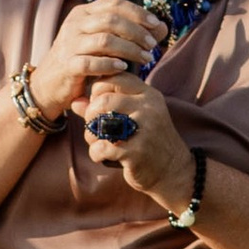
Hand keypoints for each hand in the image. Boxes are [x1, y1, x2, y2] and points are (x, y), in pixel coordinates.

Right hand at [28, 0, 164, 123]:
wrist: (49, 83)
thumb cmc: (81, 60)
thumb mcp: (103, 42)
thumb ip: (130, 33)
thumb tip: (161, 27)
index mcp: (83, 13)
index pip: (114, 3)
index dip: (137, 12)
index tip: (155, 24)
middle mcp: (74, 24)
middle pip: (111, 20)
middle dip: (137, 31)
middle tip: (152, 44)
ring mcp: (69, 44)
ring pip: (104, 40)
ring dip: (129, 49)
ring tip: (145, 58)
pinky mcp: (67, 65)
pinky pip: (92, 63)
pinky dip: (110, 65)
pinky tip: (123, 68)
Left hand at [84, 74, 194, 210]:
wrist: (173, 170)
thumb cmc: (148, 140)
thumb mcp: (133, 117)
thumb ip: (104, 107)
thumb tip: (75, 101)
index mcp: (148, 95)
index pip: (115, 77)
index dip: (97, 90)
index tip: (98, 105)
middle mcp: (148, 108)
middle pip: (103, 100)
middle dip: (90, 114)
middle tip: (93, 126)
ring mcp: (144, 129)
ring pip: (99, 123)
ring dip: (90, 135)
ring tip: (97, 142)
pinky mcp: (137, 152)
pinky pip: (101, 148)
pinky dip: (96, 153)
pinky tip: (102, 156)